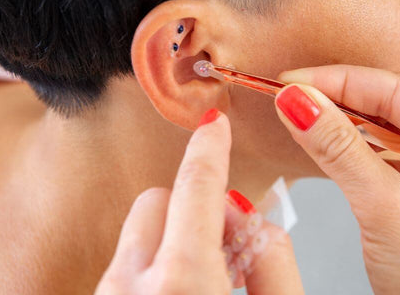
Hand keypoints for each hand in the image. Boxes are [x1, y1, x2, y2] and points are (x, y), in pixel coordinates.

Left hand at [95, 109, 303, 294]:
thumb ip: (273, 263)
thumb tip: (252, 218)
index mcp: (181, 281)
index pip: (195, 186)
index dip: (210, 147)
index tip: (214, 123)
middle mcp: (131, 284)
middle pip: (157, 200)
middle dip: (191, 207)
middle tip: (223, 243)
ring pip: (138, 230)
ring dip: (172, 237)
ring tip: (201, 280)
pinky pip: (126, 261)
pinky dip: (154, 263)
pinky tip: (179, 294)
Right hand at [275, 65, 399, 294]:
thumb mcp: (386, 207)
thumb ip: (339, 147)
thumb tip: (297, 100)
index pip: (397, 90)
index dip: (338, 81)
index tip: (289, 81)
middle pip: (392, 102)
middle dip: (339, 95)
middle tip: (289, 93)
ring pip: (384, 126)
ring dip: (342, 119)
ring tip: (300, 112)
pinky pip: (382, 153)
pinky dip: (350, 145)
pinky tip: (325, 138)